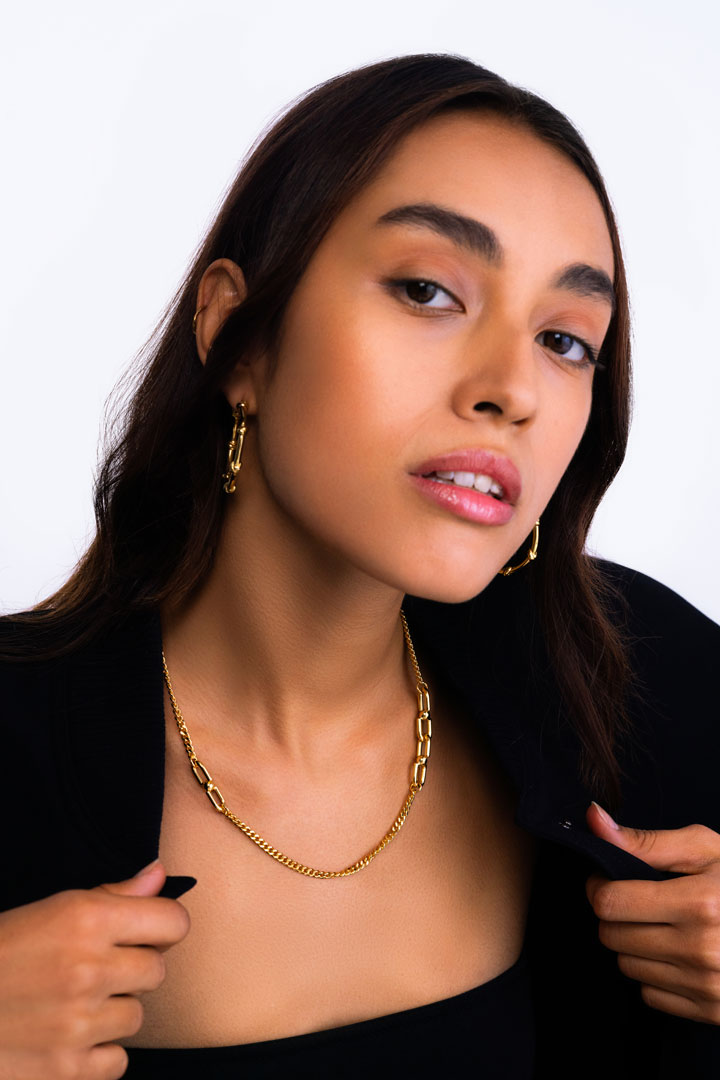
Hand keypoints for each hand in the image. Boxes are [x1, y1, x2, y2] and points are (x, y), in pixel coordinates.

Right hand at [0, 860, 190, 1079]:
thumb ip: (112, 895)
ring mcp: (78, 1024)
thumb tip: (159, 875)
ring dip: (112, 1013)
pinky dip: (96, 1054)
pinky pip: (117, 1061)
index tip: (148, 932)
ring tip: (72, 1004)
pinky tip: (66, 1038)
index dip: (164, 926)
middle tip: (95, 970)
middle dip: (133, 970)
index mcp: (86, 919)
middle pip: (157, 971)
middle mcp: (88, 969)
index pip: (173, 922)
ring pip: (136, 1017)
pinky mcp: (66, 1070)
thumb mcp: (50, 910)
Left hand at [585, 802, 719, 1024]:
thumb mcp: (704, 849)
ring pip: (626, 966)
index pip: (609, 902)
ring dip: (633, 944)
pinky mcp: (711, 1011)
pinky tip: (677, 954)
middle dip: (615, 915)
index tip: (610, 879)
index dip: (600, 887)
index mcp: (699, 903)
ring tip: (663, 925)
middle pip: (611, 936)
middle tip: (639, 901)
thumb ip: (644, 840)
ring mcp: (707, 985)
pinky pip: (650, 995)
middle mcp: (702, 949)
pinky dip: (655, 975)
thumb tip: (592, 818)